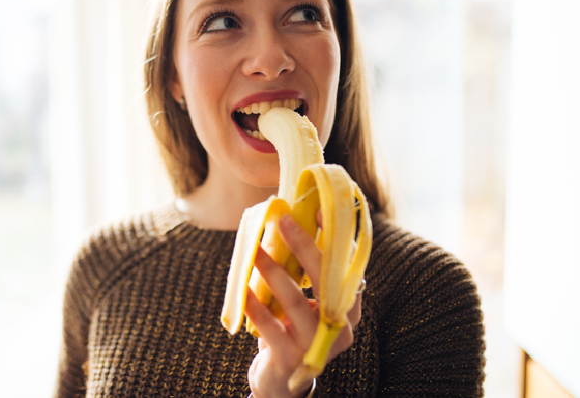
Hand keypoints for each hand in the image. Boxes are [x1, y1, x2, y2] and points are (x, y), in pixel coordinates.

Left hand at [244, 212, 362, 397]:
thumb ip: (304, 272)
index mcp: (348, 308)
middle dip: (304, 246)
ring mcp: (316, 345)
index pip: (348, 267)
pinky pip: (271, 328)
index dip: (336, 238)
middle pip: (325, 280)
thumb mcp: (304, 301)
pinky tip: (244, 289)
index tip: (317, 211)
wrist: (280, 381)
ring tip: (254, 249)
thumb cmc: (291, 328)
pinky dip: (256, 306)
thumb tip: (286, 221)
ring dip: (273, 272)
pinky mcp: (292, 360)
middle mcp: (339, 327)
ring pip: (296, 302)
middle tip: (282, 221)